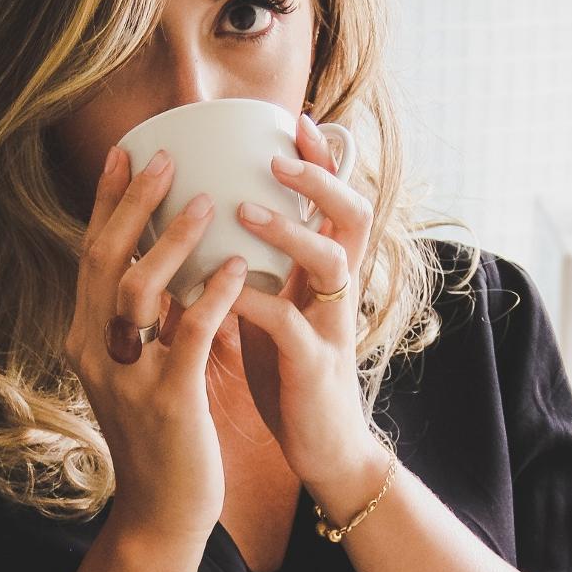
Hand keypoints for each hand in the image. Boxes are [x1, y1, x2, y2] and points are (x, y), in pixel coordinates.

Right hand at [64, 146, 247, 547]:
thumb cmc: (163, 435)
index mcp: (87, 339)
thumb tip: (170, 264)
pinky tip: (234, 266)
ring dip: (172, 239)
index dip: (106, 202)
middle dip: (132, 203)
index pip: (91, 256)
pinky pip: (188, 333)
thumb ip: (149, 321)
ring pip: (138, 288)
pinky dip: (210, 293)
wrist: (163, 511)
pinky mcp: (166, 399)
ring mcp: (126, 376)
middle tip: (163, 156)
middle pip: (104, 259)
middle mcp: (94, 351)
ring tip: (206, 200)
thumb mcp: (143, 369)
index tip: (127, 152)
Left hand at [230, 112, 381, 490]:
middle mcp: (338, 291)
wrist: (322, 450)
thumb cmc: (290, 375)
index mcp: (326, 274)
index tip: (295, 120)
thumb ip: (264, 268)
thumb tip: (217, 223)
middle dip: (321, 178)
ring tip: (247, 208)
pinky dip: (255, 302)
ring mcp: (331, 326)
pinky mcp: (313, 366)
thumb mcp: (280, 309)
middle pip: (353, 215)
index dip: (322, 160)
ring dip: (291, 230)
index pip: (337, 201)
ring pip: (330, 261)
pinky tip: (221, 289)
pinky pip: (291, 325)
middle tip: (280, 154)